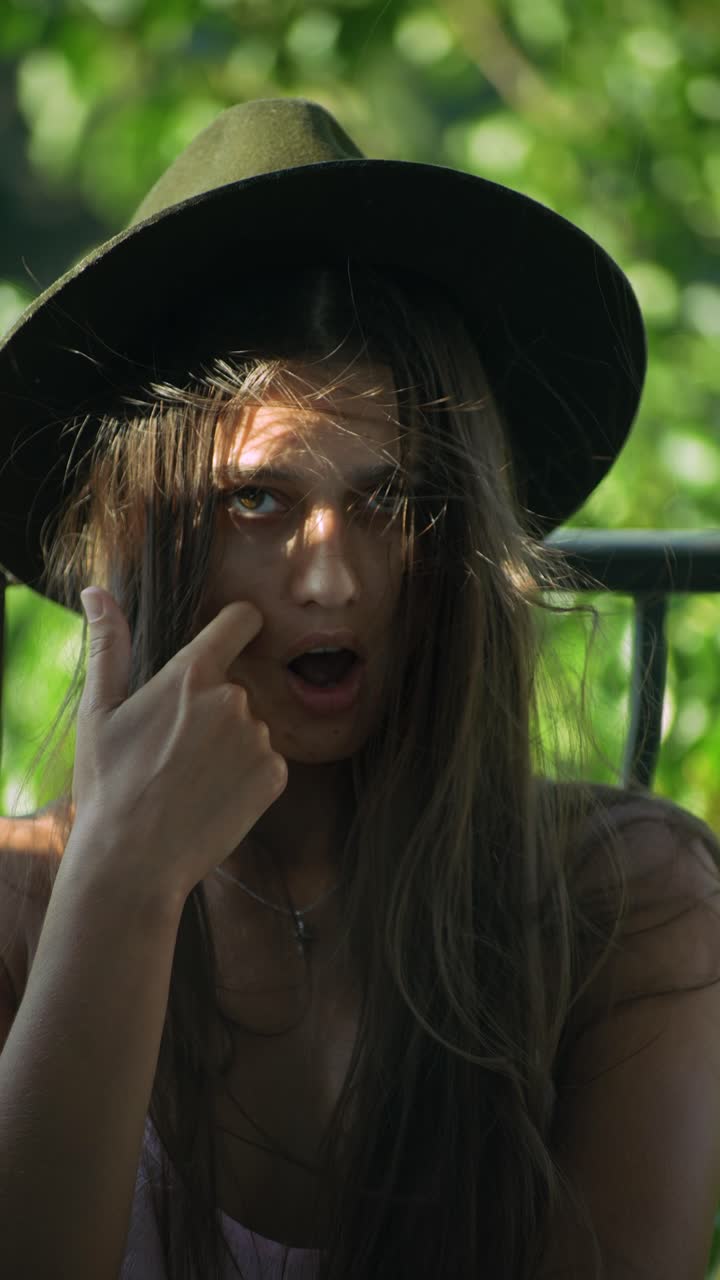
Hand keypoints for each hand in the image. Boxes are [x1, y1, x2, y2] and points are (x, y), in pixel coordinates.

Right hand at [70, 589, 287, 903]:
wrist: (134, 861)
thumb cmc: (108, 785)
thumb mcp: (98, 711)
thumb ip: (108, 645)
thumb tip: (96, 591)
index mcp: (191, 675)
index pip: (240, 620)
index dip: (239, 624)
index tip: (234, 633)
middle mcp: (234, 700)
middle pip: (236, 687)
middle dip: (212, 709)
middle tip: (173, 750)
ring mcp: (259, 739)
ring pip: (250, 727)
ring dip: (229, 745)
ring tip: (188, 779)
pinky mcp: (275, 776)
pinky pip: (266, 762)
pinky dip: (246, 776)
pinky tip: (211, 798)